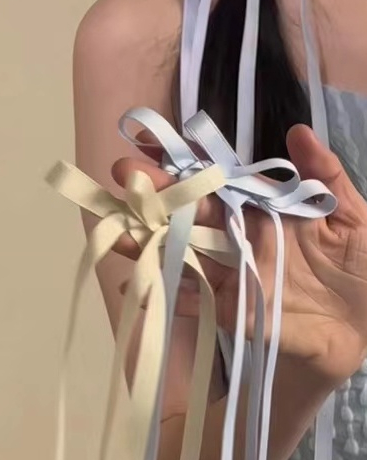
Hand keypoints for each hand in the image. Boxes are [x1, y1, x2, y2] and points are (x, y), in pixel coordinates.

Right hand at [111, 124, 366, 388]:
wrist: (361, 328)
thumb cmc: (360, 268)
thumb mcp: (351, 216)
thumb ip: (325, 176)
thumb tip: (297, 130)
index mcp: (260, 210)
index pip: (216, 179)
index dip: (186, 161)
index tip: (151, 143)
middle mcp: (235, 236)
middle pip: (189, 212)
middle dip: (156, 193)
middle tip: (124, 174)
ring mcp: (228, 272)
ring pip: (181, 251)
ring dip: (148, 240)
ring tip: (117, 228)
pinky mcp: (228, 308)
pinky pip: (192, 299)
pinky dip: (165, 294)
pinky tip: (135, 285)